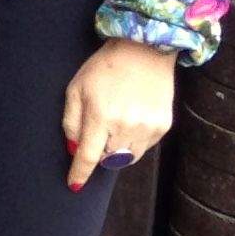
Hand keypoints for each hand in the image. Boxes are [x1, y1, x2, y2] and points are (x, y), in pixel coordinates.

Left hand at [62, 38, 174, 190]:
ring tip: (116, 123)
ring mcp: (148, 127)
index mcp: (100, 115)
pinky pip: (143, 147)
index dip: (79, 173)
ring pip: (127, 157)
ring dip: (117, 149)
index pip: (88, 156)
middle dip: (99, 152)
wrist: (144, 50)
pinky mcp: (163, 126)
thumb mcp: (76, 89)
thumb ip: (71, 122)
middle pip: (108, 159)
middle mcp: (126, 125)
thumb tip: (74, 149)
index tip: (74, 185)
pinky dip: (133, 141)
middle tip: (99, 130)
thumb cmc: (104, 68)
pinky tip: (131, 118)